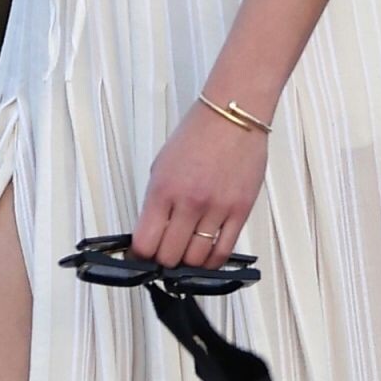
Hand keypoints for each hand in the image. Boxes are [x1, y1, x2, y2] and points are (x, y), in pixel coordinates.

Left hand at [131, 103, 267, 266]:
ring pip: (196, 259)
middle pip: (169, 255)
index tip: (141, 257)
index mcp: (162, 189)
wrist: (233, 116)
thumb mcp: (161, 165)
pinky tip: (206, 258)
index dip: (140, 256)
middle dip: (163, 262)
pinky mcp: (240, 211)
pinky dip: (212, 261)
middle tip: (163, 257)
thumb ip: (156, 201)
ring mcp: (216, 209)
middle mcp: (188, 203)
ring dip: (187, 264)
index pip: (145, 242)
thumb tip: (152, 231)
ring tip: (185, 256)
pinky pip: (223, 250)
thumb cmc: (197, 135)